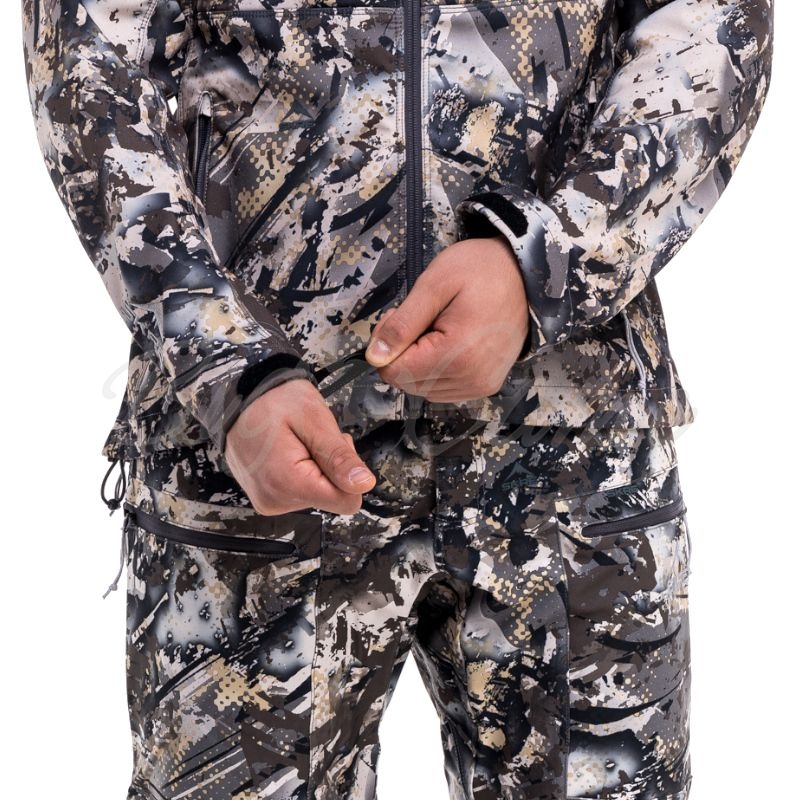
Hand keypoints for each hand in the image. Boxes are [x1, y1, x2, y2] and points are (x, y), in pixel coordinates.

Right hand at [225, 378, 376, 515]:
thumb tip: (364, 485)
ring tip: (298, 442)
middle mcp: (276, 501)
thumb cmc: (274, 402)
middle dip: (332, 467)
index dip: (347, 472)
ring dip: (318, 467)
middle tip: (312, 439)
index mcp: (288, 484)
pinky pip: (302, 492)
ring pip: (320, 494)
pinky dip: (304, 471)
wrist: (238, 398)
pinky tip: (290, 451)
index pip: (347, 502)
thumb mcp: (314, 420)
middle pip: (333, 497)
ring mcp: (269, 502)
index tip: (330, 446)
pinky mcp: (268, 499)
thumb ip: (338, 456)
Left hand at [364, 235, 529, 401]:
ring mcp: (480, 386)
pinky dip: (435, 370)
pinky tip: (447, 343)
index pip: (395, 372)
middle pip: (407, 383)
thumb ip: (402, 324)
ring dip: (418, 363)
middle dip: (402, 353)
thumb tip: (374, 357)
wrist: (526, 275)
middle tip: (418, 318)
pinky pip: (443, 390)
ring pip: (423, 389)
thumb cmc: (481, 270)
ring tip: (436, 328)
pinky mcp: (486, 386)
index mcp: (457, 356)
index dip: (386, 344)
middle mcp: (471, 379)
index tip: (399, 316)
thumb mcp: (434, 285)